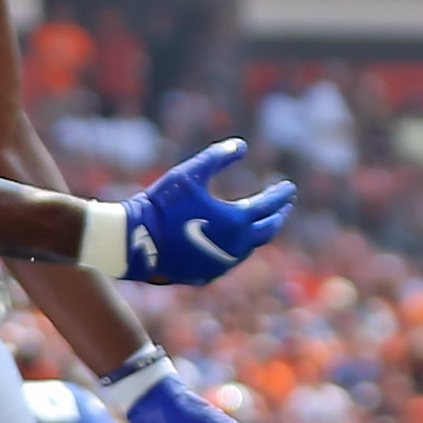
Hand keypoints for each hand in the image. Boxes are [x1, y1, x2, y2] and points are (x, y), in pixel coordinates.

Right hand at [86, 141, 295, 286]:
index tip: (288, 187)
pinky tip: (231, 242)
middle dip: (278, 217)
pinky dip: (236, 248)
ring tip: (258, 224)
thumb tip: (241, 145)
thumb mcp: (189, 173)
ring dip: (256, 234)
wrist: (134, 241)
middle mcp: (236, 246)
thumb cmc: (162, 204)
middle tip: (283, 208)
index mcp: (237, 220)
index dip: (280, 194)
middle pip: (267, 231)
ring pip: (248, 248)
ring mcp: (222, 264)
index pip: (269, 205)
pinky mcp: (206, 276)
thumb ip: (217, 157)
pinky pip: (228, 261)